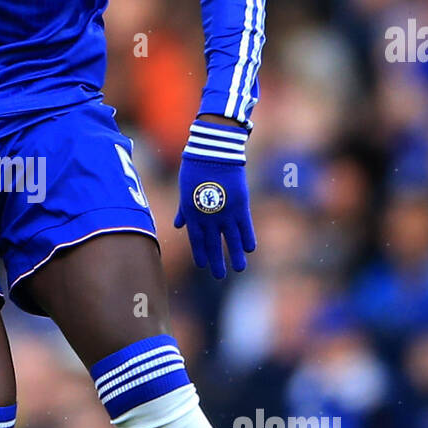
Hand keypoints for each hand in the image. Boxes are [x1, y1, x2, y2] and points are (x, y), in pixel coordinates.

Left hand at [174, 117, 254, 279]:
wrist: (213, 151)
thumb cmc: (195, 167)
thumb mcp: (184, 189)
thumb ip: (183, 210)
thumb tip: (178, 225)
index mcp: (192, 212)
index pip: (196, 239)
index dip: (199, 253)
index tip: (202, 265)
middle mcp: (208, 216)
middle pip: (213, 243)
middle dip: (216, 260)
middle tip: (219, 276)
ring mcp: (225, 212)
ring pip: (231, 239)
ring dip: (234, 255)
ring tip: (239, 269)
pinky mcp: (240, 205)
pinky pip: (245, 226)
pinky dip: (247, 237)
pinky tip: (249, 249)